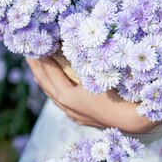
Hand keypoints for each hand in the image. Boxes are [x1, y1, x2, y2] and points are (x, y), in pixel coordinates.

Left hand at [26, 57, 156, 134]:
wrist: (133, 120)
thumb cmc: (118, 92)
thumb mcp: (97, 73)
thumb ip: (83, 59)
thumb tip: (72, 42)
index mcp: (67, 96)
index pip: (49, 73)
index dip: (40, 59)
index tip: (33, 47)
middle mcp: (67, 106)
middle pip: (46, 85)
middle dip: (37, 69)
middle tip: (29, 55)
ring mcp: (74, 114)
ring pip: (53, 96)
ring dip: (45, 81)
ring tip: (38, 69)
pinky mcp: (82, 119)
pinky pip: (62, 103)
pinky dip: (55, 92)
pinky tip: (56, 88)